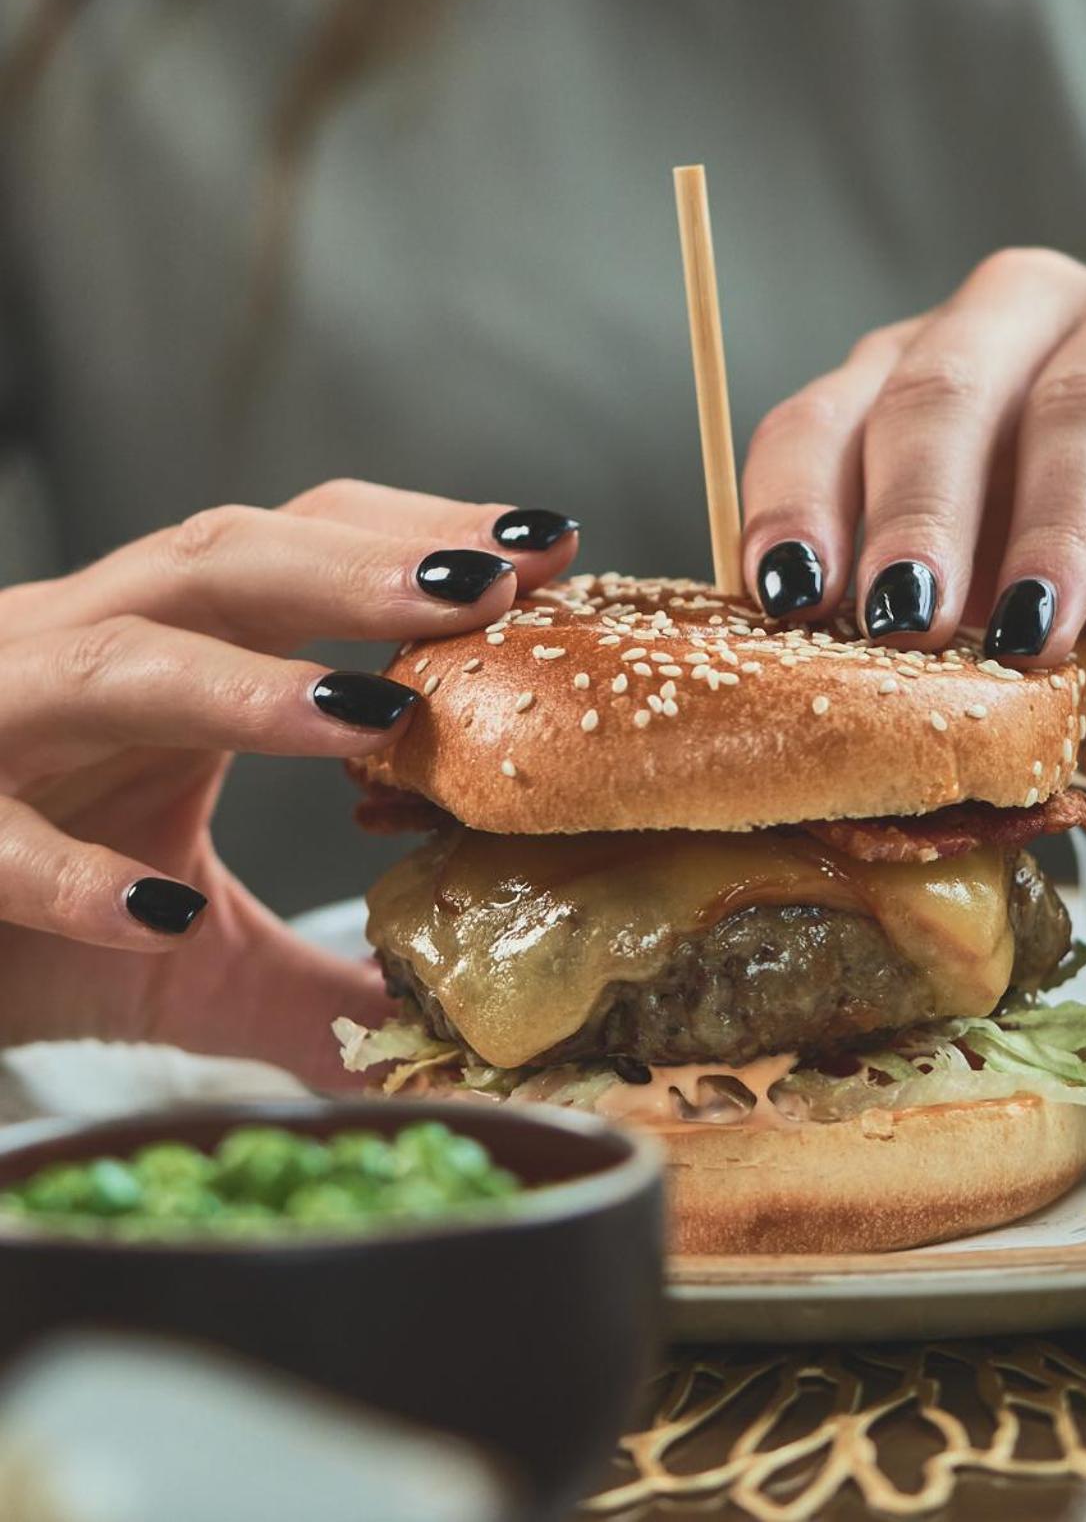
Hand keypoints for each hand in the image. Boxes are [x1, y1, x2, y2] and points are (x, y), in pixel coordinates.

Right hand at [0, 481, 578, 1083]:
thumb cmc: (13, 933)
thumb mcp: (187, 963)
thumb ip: (312, 988)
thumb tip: (450, 1040)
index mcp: (150, 662)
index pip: (290, 554)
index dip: (411, 534)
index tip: (544, 544)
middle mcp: (68, 661)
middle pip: (214, 564)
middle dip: (355, 567)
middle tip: (492, 583)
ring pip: (108, 662)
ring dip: (240, 685)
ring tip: (373, 711)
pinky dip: (73, 874)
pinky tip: (161, 915)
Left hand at [741, 252, 1085, 663]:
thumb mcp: (1000, 552)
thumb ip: (928, 585)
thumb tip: (843, 679)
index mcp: (929, 359)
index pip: (832, 412)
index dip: (800, 500)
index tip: (791, 595)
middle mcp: (1025, 309)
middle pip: (946, 394)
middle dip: (920, 517)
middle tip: (909, 625)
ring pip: (1081, 403)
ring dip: (1049, 529)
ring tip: (1029, 635)